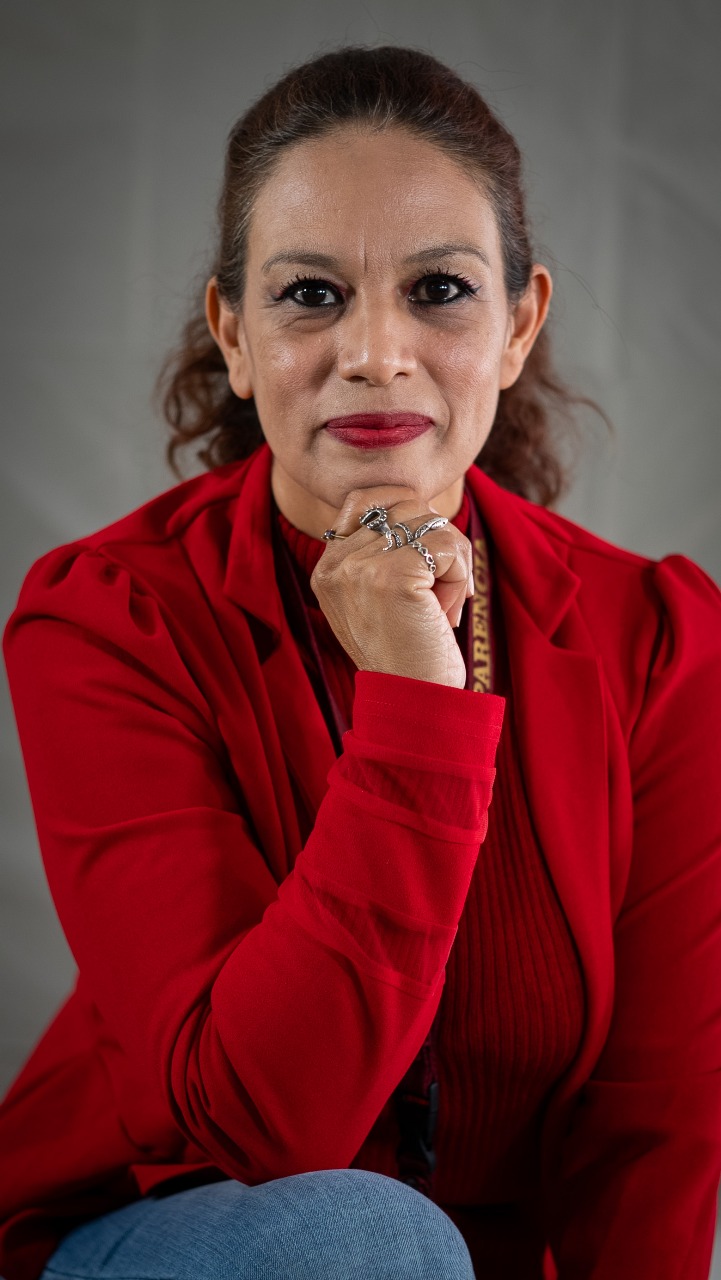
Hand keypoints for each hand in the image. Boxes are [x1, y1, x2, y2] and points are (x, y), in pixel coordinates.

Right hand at [310, 486, 473, 688]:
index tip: (422, 569)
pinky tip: (448, 611)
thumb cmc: (409, 652)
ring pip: (429, 521)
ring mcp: (359, 568)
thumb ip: (384, 552)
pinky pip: (446, 544)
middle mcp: (336, 564)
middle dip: (435, 544)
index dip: (409, 522)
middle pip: (405, 506)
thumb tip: (423, 508)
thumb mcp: (382, 598)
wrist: (414, 704)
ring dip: (451, 561)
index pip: (367, 500)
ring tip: (441, 606)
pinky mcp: (392, 576)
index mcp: (327, 568)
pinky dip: (460, 575)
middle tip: (437, 594)